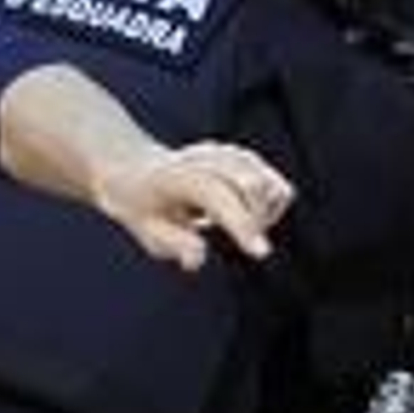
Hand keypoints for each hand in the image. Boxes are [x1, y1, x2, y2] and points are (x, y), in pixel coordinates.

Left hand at [95, 139, 294, 270]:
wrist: (137, 173)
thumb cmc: (144, 208)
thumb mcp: (147, 231)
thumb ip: (174, 244)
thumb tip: (199, 258)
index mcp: (175, 174)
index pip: (218, 194)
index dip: (242, 223)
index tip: (262, 253)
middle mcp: (205, 157)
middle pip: (255, 185)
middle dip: (254, 221)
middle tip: (227, 235)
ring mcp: (227, 154)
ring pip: (272, 186)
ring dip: (263, 215)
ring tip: (233, 224)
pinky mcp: (245, 159)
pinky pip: (276, 188)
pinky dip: (268, 208)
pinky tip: (243, 214)